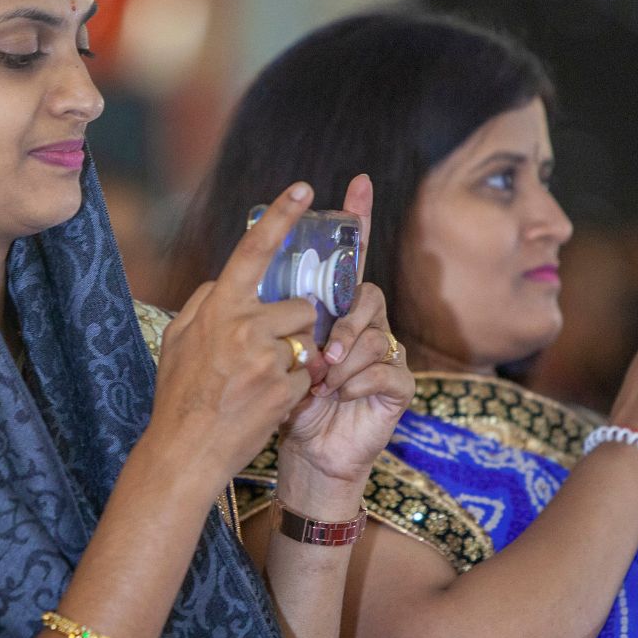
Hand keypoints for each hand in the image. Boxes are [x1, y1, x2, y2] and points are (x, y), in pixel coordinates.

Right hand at [150, 182, 327, 481]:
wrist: (185, 451)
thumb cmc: (179, 395)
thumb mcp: (178, 340)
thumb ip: (205, 303)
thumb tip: (226, 280)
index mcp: (218, 308)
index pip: (254, 251)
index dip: (281, 216)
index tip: (305, 188)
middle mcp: (245, 327)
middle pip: (300, 307)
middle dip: (294, 327)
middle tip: (266, 354)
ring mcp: (268, 359)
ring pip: (308, 343)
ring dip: (296, 360)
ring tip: (260, 384)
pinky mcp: (286, 389)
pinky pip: (308, 376)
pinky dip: (295, 389)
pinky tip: (265, 403)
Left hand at [281, 175, 413, 487]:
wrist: (307, 456)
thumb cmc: (283, 407)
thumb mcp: (261, 357)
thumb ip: (259, 320)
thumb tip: (238, 286)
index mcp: (331, 311)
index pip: (348, 258)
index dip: (356, 219)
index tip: (357, 181)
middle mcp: (363, 324)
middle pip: (366, 295)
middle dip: (342, 324)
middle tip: (320, 356)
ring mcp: (384, 352)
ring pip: (375, 333)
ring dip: (344, 361)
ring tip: (323, 385)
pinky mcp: (399, 385)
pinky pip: (387, 367)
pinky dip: (358, 383)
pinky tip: (341, 399)